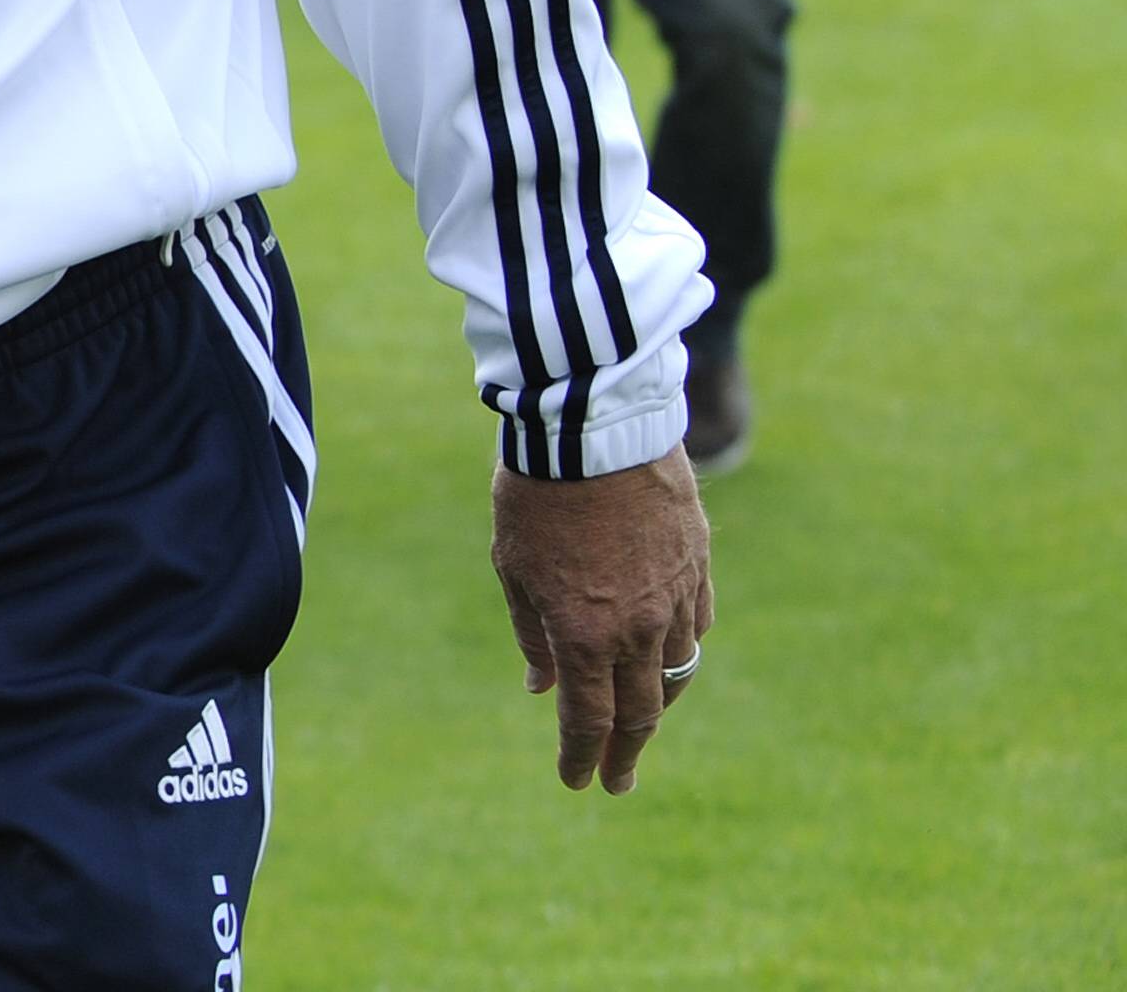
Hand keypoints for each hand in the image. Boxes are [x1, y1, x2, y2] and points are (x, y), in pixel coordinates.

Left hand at [490, 447, 713, 791]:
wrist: (592, 429)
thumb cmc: (536, 495)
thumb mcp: (514, 567)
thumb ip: (533, 633)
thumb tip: (541, 687)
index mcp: (585, 634)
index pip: (588, 719)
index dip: (582, 756)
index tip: (577, 782)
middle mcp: (639, 629)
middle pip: (640, 712)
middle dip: (625, 753)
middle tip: (615, 780)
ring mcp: (675, 599)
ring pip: (676, 673)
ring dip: (657, 707)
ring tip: (640, 727)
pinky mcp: (697, 567)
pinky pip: (696, 627)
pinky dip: (680, 653)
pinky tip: (667, 661)